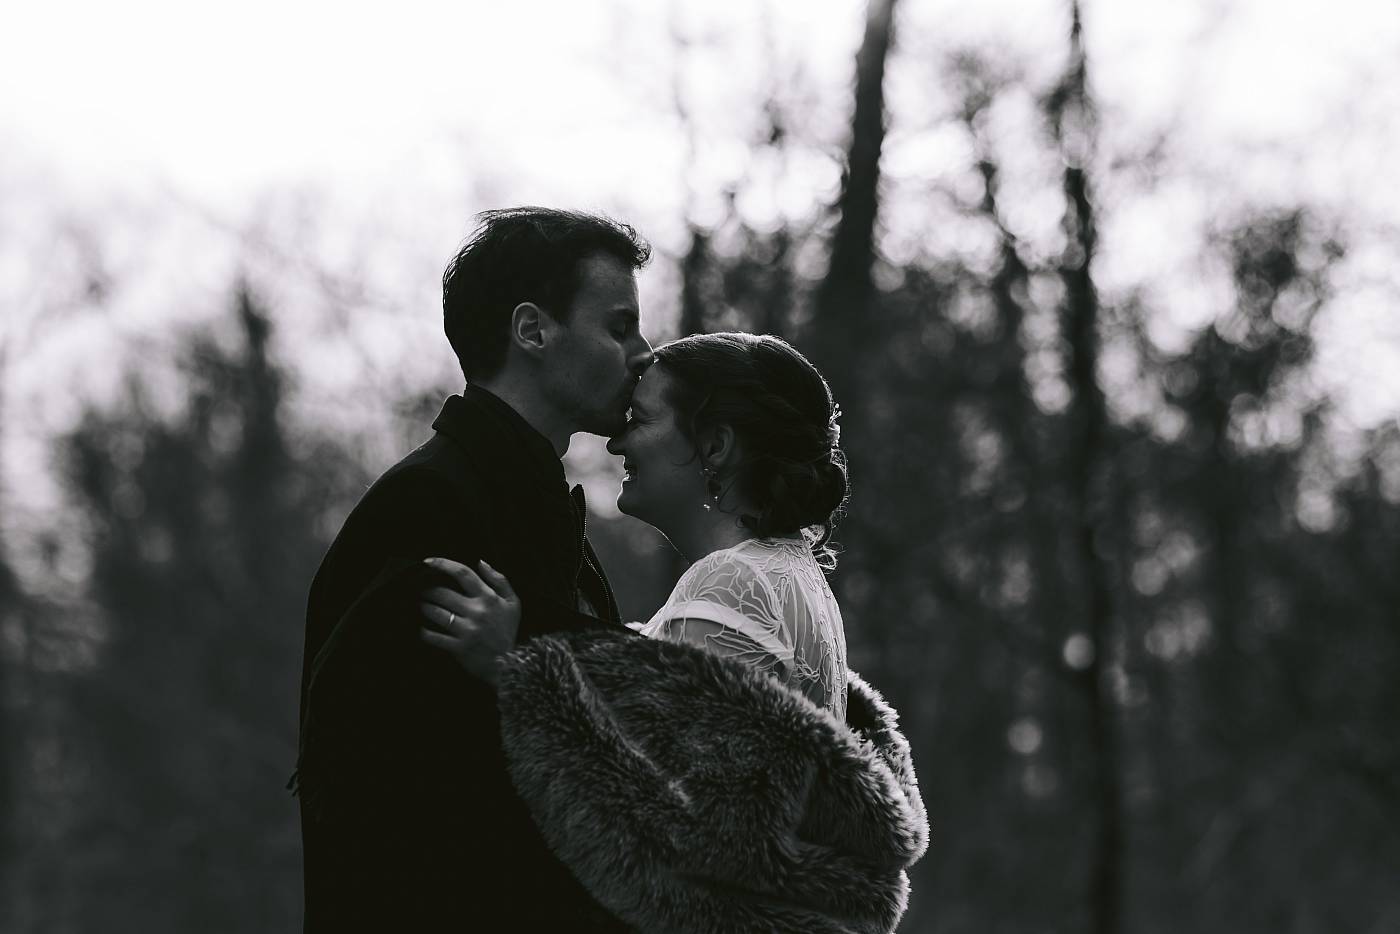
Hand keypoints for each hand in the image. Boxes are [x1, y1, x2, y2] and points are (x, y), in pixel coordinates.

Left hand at [418, 557, 520, 685]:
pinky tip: (421, 628)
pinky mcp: (458, 647)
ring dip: (424, 608)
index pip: (463, 573)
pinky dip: (424, 632)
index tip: (428, 562)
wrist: (509, 664)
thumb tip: (480, 562)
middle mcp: (477, 611)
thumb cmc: (508, 630)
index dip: (443, 564)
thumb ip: (499, 580)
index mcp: (489, 598)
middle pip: (442, 593)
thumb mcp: (512, 602)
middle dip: (427, 589)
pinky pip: (433, 637)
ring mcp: (467, 630)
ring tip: (421, 606)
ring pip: (435, 613)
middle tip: (421, 590)